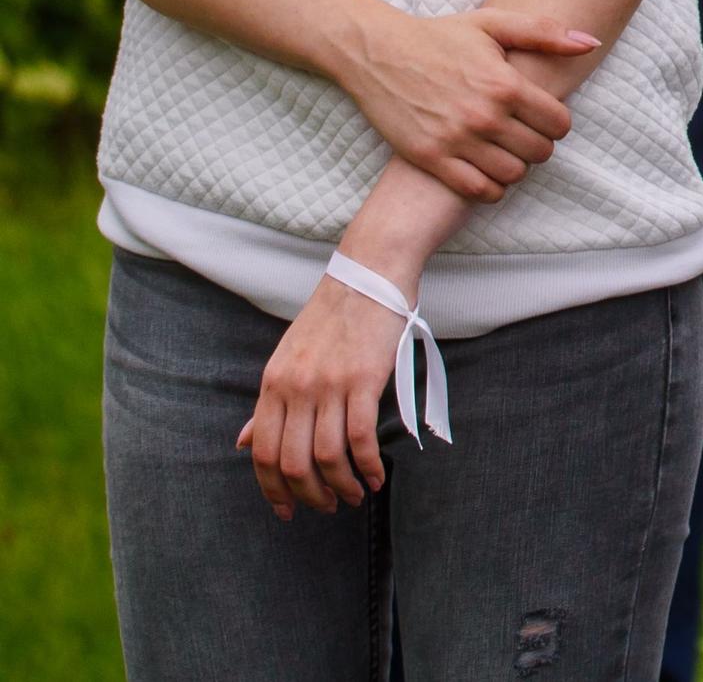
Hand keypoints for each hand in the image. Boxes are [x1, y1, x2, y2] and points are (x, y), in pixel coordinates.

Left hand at [238, 273, 405, 517]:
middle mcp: (295, 388)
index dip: (272, 490)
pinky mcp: (365, 379)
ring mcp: (329, 384)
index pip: (263, 453)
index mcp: (272, 384)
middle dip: (309, 495)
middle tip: (326, 507)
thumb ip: (269, 404)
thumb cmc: (333, 316)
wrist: (369, 272)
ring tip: (355, 496)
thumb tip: (244, 443)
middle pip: (293, 462)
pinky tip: (376, 475)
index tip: (287, 510)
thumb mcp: (288, 358)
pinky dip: (368, 465)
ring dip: (341, 485)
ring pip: (327, 455)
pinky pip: (361, 436)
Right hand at [331, 7, 593, 200]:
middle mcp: (483, 115)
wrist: (376, 52)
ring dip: (516, 167)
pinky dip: (489, 187)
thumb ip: (545, 33)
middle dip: (540, 145)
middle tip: (526, 136)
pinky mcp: (429, 158)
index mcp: (505, 84)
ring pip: (512, 175)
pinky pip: (477, 190)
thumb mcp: (493, 23)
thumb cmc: (438, 35)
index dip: (559, 123)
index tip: (546, 118)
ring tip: (506, 152)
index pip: (559, 123)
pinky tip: (485, 170)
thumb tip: (590, 43)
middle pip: (539, 152)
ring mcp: (455, 140)